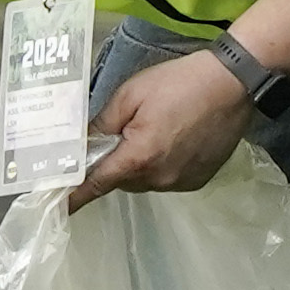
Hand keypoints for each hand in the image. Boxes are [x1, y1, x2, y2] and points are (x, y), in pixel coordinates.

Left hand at [64, 48, 249, 210]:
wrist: (232, 83)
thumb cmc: (179, 83)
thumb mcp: (131, 94)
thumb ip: (102, 123)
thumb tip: (81, 144)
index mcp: (138, 157)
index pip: (96, 184)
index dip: (75, 196)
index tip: (58, 207)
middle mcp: (159, 179)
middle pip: (121, 180)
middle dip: (114, 162)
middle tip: (121, 133)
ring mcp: (181, 183)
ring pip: (144, 181)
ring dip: (139, 164)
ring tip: (153, 131)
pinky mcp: (198, 181)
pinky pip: (166, 179)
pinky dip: (161, 165)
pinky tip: (173, 140)